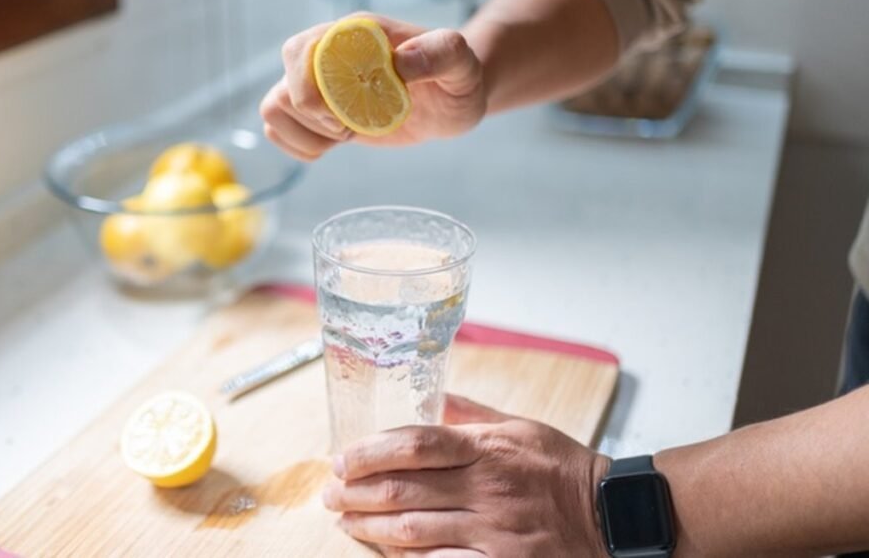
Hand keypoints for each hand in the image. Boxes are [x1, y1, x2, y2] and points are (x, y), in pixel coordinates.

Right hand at [259, 12, 486, 160]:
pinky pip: (280, 129)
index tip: (345, 115)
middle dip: (309, 117)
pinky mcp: (321, 114)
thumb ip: (441, 53)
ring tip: (343, 136)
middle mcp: (328, 55)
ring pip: (274, 108)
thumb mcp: (462, 64)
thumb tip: (401, 62)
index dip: (310, 88)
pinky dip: (299, 146)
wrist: (454, 99)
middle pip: (281, 83)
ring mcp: (321, 86)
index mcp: (353, 34)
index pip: (300, 49)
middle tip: (349, 130)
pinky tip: (333, 146)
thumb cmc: (458, 77)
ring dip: (303, 133)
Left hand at [322, 394, 610, 556]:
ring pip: (412, 530)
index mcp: (488, 449)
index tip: (342, 458)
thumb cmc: (562, 469)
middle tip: (330, 493)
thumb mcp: (521, 427)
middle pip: (404, 489)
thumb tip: (431, 397)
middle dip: (356, 492)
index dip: (371, 451)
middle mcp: (487, 488)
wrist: (610, 516)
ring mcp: (493, 531)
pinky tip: (385, 552)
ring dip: (369, 527)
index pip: (416, 444)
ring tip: (345, 521)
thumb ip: (471, 414)